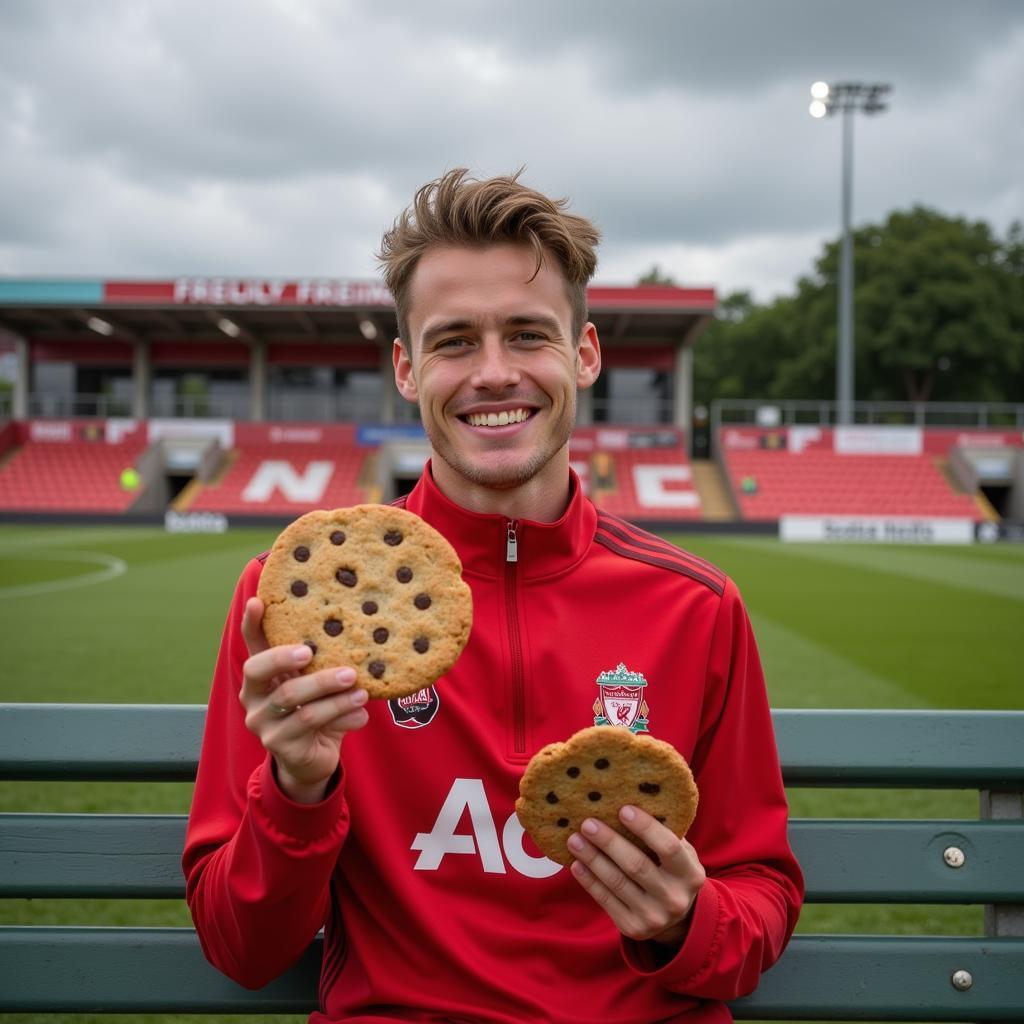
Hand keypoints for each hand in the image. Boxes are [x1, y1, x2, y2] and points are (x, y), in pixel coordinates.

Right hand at [238, 597, 368, 803]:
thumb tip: (358, 637)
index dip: (251, 623)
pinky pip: (310, 722)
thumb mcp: (317, 684)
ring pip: (290, 697)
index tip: (257, 601)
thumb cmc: (317, 710)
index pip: (252, 644)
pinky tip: (361, 714)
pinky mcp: (280, 745)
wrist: (315, 759)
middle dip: (283, 657)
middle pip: (256, 670)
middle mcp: (254, 697)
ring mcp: (263, 723)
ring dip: (328, 688)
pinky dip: (340, 714)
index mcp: (262, 675)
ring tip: (358, 685)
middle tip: (310, 651)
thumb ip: (324, 664)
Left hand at [567, 805, 705, 946]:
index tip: (623, 809)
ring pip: (616, 883)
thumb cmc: (672, 871)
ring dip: (592, 859)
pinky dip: (589, 881)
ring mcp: (654, 917)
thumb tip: (630, 798)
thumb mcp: (681, 854)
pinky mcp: (633, 928)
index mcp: (690, 874)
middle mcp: (674, 898)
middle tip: (587, 823)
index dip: (646, 828)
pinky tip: (577, 864)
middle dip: (609, 842)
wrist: (677, 920)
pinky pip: (605, 901)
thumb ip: (665, 832)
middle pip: (636, 866)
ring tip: (574, 839)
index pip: (669, 847)